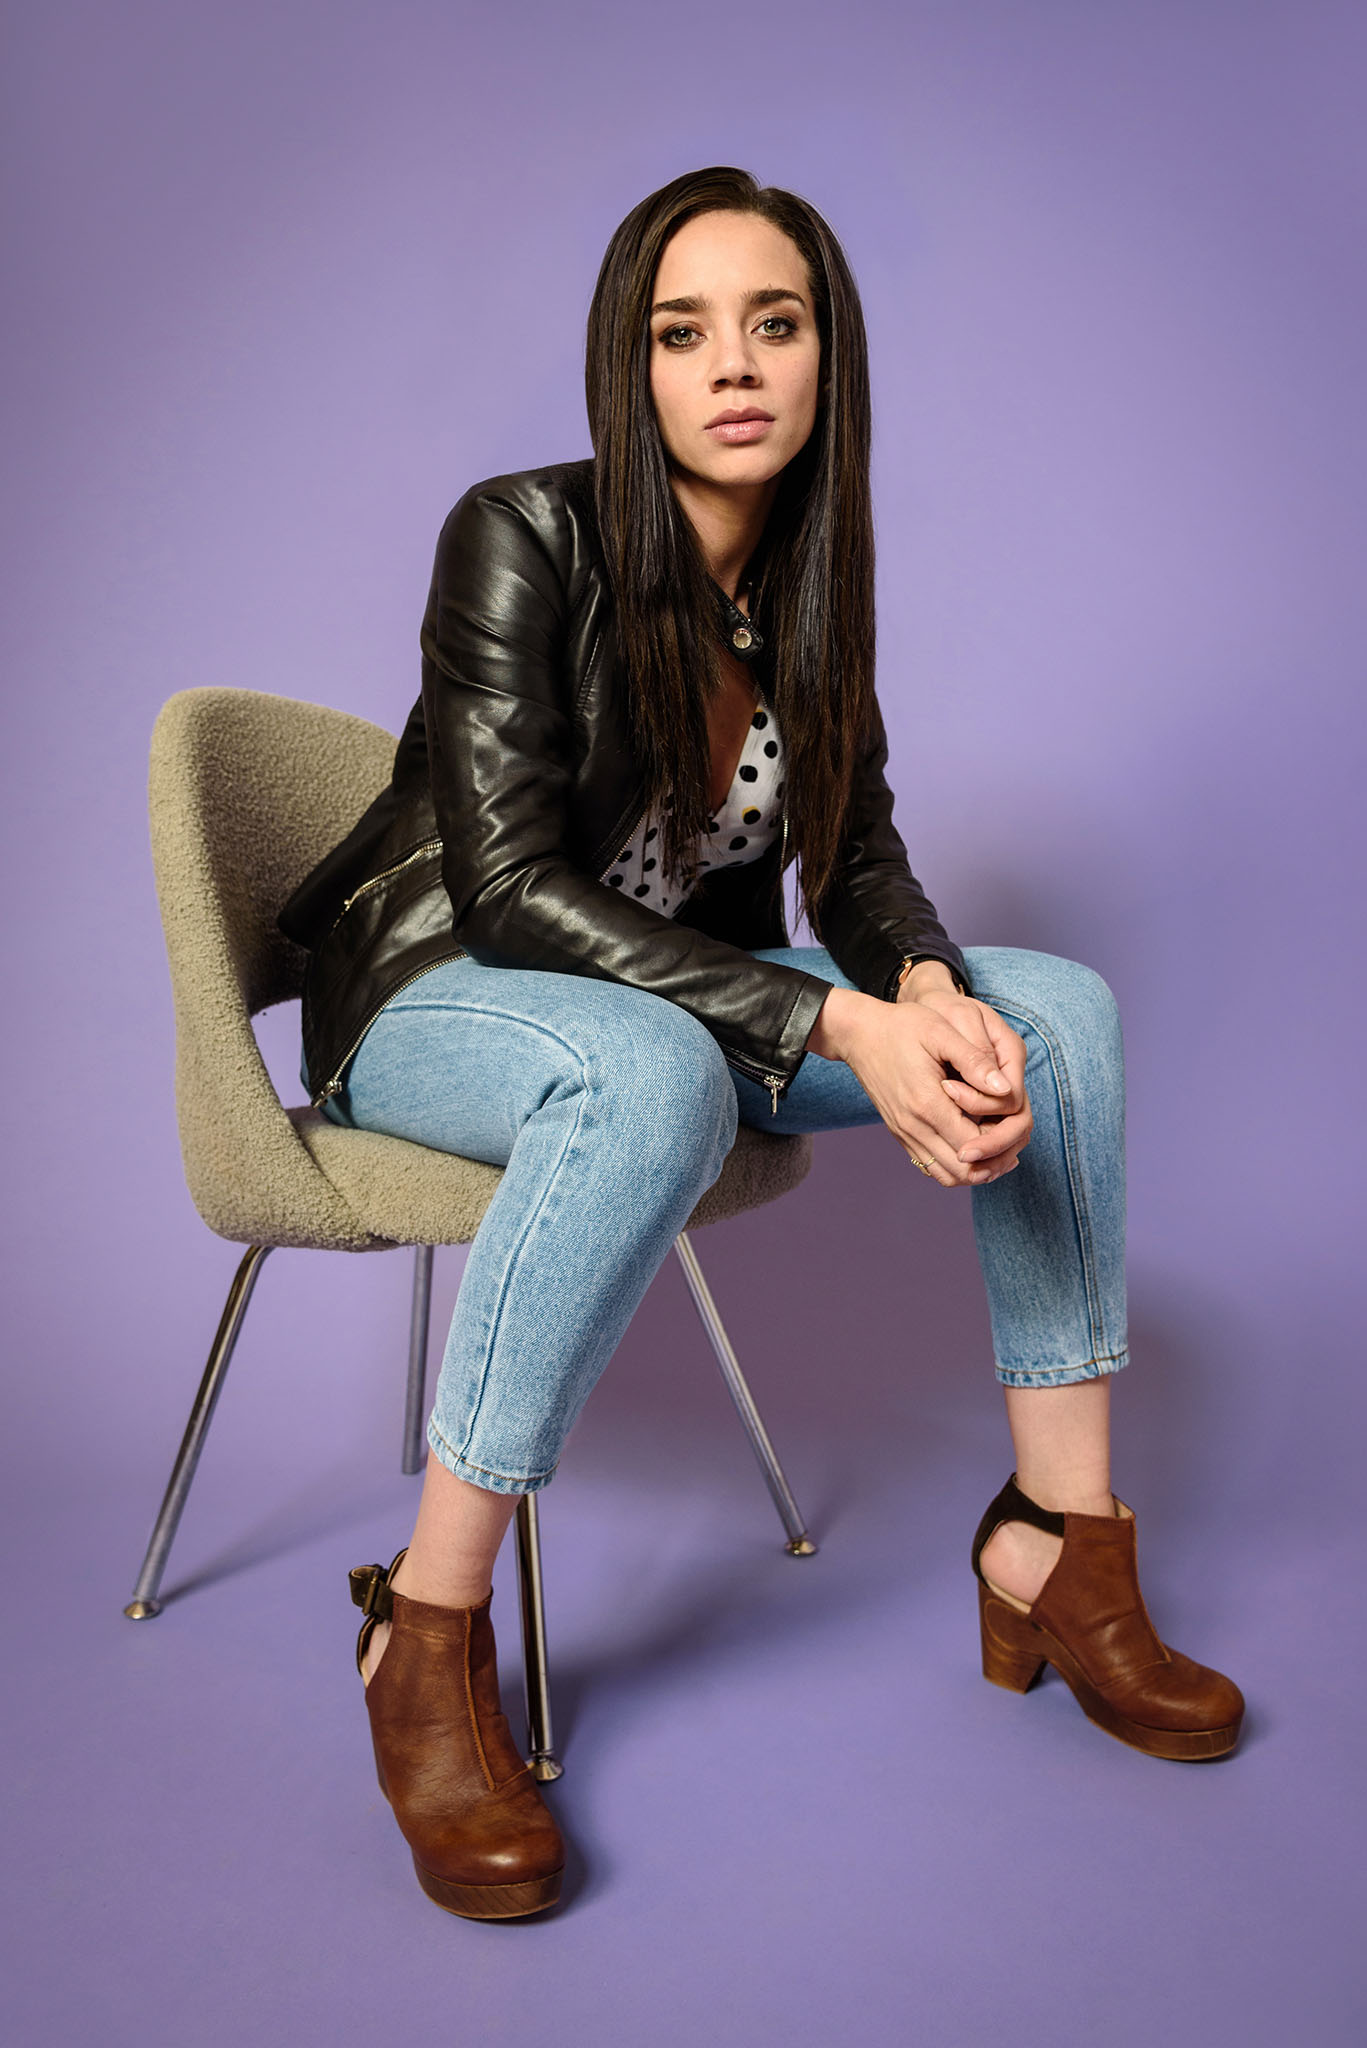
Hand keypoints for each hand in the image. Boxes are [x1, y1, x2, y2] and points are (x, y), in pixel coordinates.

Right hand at [809, 972, 1031, 1187]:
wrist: (859, 1034)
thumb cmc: (902, 1026)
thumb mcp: (940, 1031)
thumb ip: (974, 1060)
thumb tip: (1006, 1088)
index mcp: (927, 1103)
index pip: (974, 1147)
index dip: (1001, 1143)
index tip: (1014, 1123)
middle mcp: (913, 1127)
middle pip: (964, 1171)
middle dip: (994, 1162)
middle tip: (1015, 1143)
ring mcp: (904, 1134)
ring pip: (948, 1175)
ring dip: (976, 1169)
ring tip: (999, 1150)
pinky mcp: (900, 1134)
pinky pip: (931, 1166)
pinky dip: (956, 1166)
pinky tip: (973, 1146)